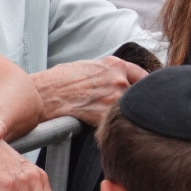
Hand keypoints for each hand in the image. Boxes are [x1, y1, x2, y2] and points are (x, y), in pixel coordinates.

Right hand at [33, 57, 147, 126]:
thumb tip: (117, 79)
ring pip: (129, 109)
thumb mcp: (88, 66)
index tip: (145, 92)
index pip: (142, 75)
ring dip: (124, 115)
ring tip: (108, 116)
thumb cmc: (59, 80)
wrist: (44, 94)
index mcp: (115, 65)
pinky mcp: (106, 115)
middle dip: (133, 102)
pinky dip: (111, 126)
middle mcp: (118, 79)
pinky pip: (117, 123)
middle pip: (139, 94)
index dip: (144, 86)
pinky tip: (100, 124)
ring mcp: (114, 97)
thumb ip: (108, 73)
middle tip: (129, 108)